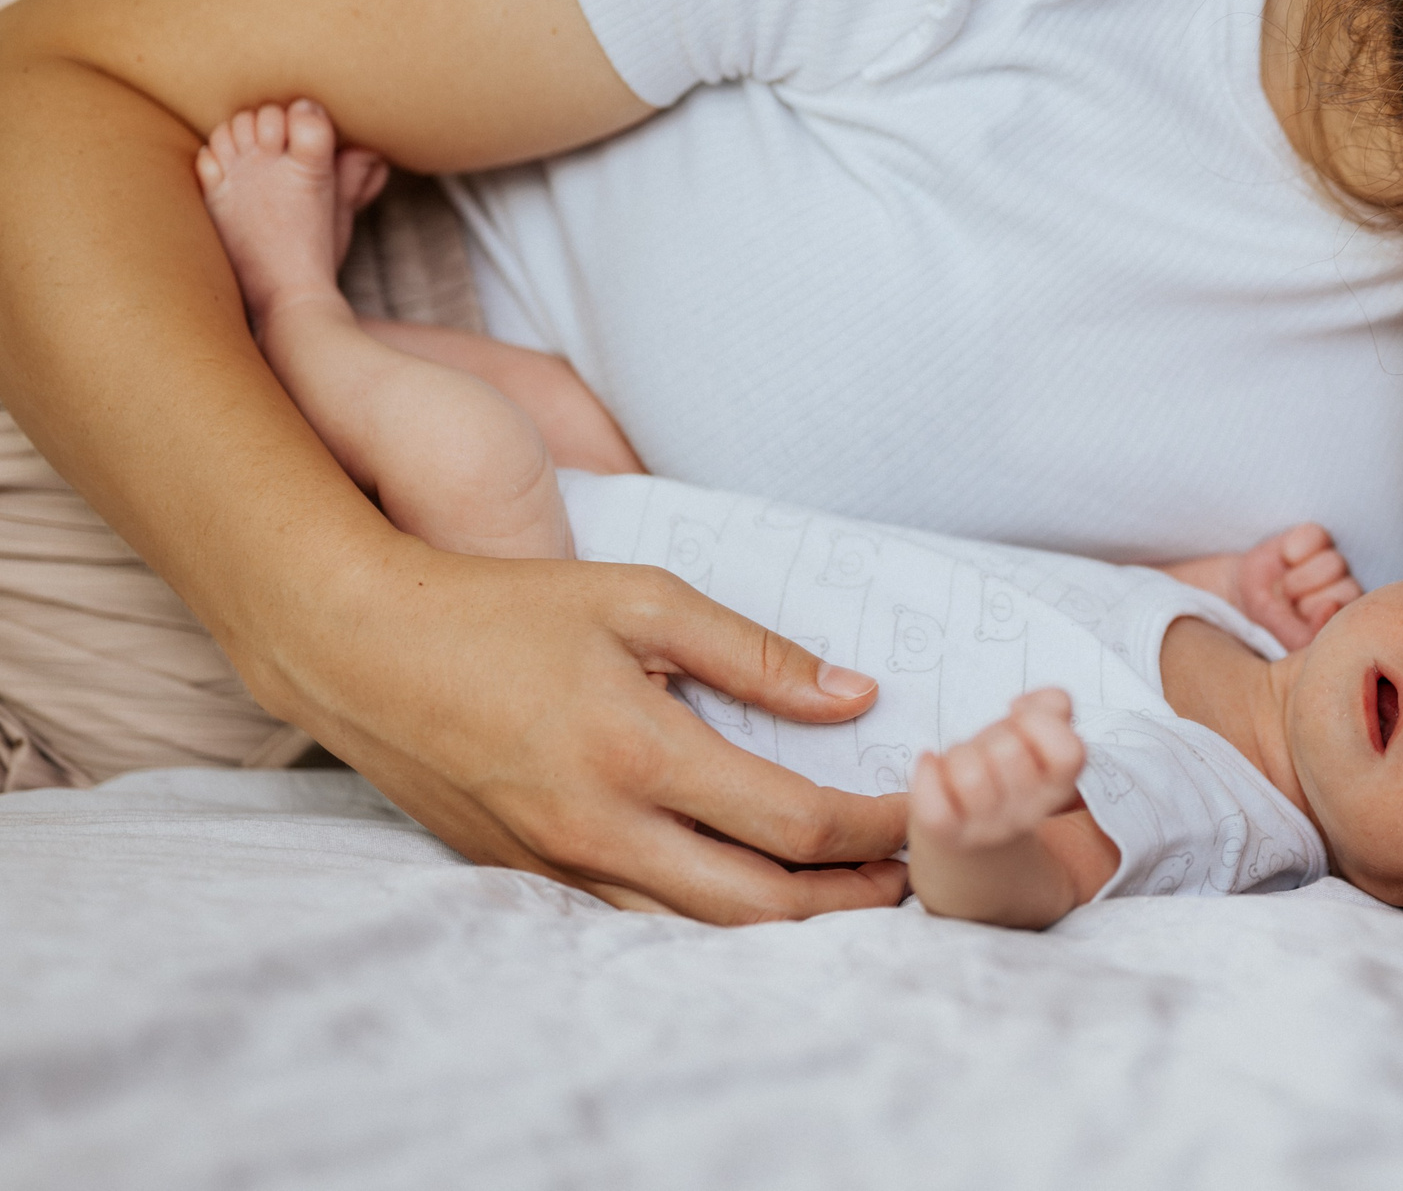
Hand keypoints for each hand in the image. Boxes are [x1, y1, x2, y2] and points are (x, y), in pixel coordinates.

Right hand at [259, 537, 913, 921]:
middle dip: (849, 898)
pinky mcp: (527, 877)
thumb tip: (858, 697)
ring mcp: (559, 865)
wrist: (359, 648)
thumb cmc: (506, 609)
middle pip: (760, 906)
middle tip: (906, 873)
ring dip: (785, 919)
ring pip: (700, 928)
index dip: (874, 828)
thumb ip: (757, 654)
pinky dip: (709, 912)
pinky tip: (747, 882)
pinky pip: (638, 916)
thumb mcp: (641, 600)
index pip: (795, 824)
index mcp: (640, 753)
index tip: (917, 809)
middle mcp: (602, 829)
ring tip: (846, 888)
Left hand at [910, 689, 1086, 849]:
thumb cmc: (1007, 774)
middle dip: (993, 736)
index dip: (1041, 722)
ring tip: (961, 762)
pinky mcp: (946, 834)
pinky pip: (933, 801)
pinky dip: (927, 773)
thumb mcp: (1037, 739)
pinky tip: (932, 765)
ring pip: (970, 774)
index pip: (1070, 751)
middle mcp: (1028, 813)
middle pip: (1010, 751)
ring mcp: (987, 828)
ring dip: (958, 754)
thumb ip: (1052, 706)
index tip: (1021, 720)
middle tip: (989, 749)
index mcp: (1058, 788)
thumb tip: (1020, 706)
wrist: (974, 842)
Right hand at [1232, 523, 1362, 649]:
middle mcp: (1345, 589)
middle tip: (1291, 604)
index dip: (1325, 616)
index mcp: (1346, 618)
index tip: (1302, 618)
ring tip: (1285, 585)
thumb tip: (1331, 606)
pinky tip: (1285, 557)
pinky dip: (1296, 546)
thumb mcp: (1284, 638)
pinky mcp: (1315, 537)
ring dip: (1300, 577)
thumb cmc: (1269, 622)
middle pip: (1348, 589)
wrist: (1240, 596)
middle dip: (1311, 600)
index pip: (1355, 617)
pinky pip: (1315, 534)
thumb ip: (1307, 636)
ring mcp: (1332, 561)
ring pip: (1333, 563)